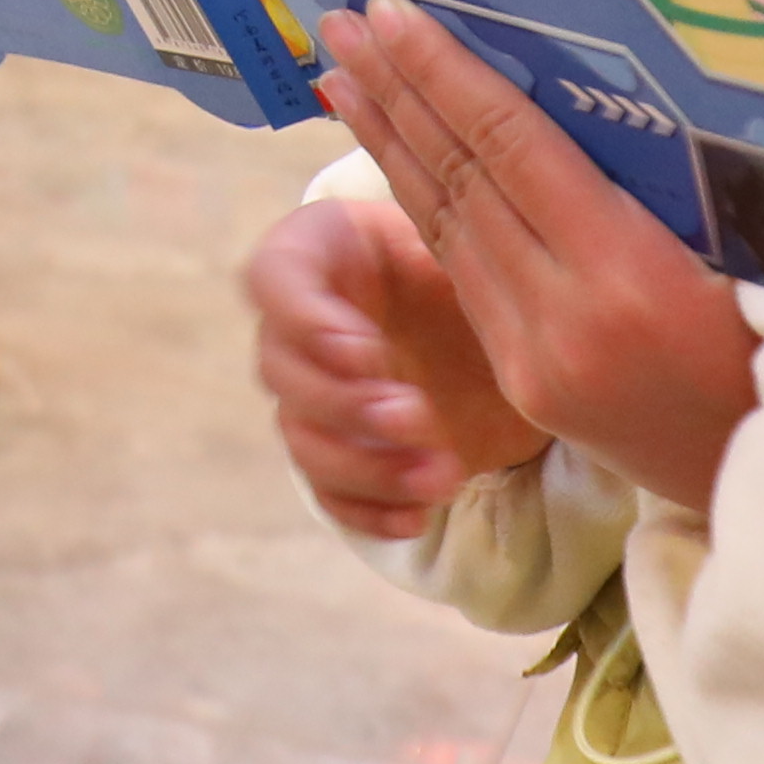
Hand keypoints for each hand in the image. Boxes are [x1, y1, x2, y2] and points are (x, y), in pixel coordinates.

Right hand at [241, 186, 539, 538]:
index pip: (272, 279)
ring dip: (365, 467)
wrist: (490, 326)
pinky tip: (418, 516)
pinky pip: (327, 491)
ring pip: (301, 439)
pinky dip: (367, 512)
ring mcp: (314, 395)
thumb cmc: (463, 266)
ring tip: (442, 477)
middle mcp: (298, 328)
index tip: (370, 350)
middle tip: (414, 416)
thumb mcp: (458, 247)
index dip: (306, 321)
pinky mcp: (342, 451)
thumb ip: (441, 253)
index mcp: (317, 254)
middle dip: (346, 404)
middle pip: (281, 371)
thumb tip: (457, 267)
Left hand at [319, 0, 763, 514]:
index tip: (390, 13)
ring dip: (389, 145)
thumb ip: (653, 181)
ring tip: (342, 78)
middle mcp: (562, 314)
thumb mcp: (742, 247)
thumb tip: (570, 85)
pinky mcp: (521, 382)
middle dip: (396, 93)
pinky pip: (465, 277)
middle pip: (460, 179)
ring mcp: (532, 356)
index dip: (445, 74)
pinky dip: (423, 209)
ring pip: (446, 227)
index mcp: (625, 271)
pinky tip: (394, 162)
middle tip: (342, 25)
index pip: (510, 146)